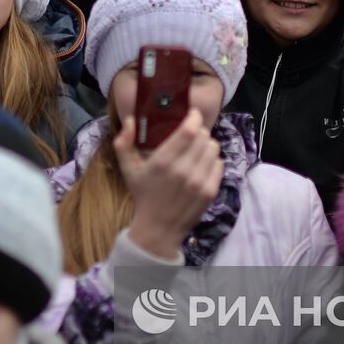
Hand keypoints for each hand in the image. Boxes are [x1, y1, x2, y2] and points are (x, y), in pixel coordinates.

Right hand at [116, 111, 222, 260]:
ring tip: (196, 150)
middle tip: (190, 135)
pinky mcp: (210, 191)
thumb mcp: (128, 169)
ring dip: (206, 145)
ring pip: (213, 148)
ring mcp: (199, 182)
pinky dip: (212, 160)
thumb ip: (123, 143)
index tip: (192, 114)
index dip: (195, 117)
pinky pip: (219, 164)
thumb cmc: (143, 195)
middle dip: (198, 132)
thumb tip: (132, 121)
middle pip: (203, 137)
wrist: (158, 229)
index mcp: (163, 162)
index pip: (189, 130)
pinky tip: (202, 164)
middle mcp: (183, 170)